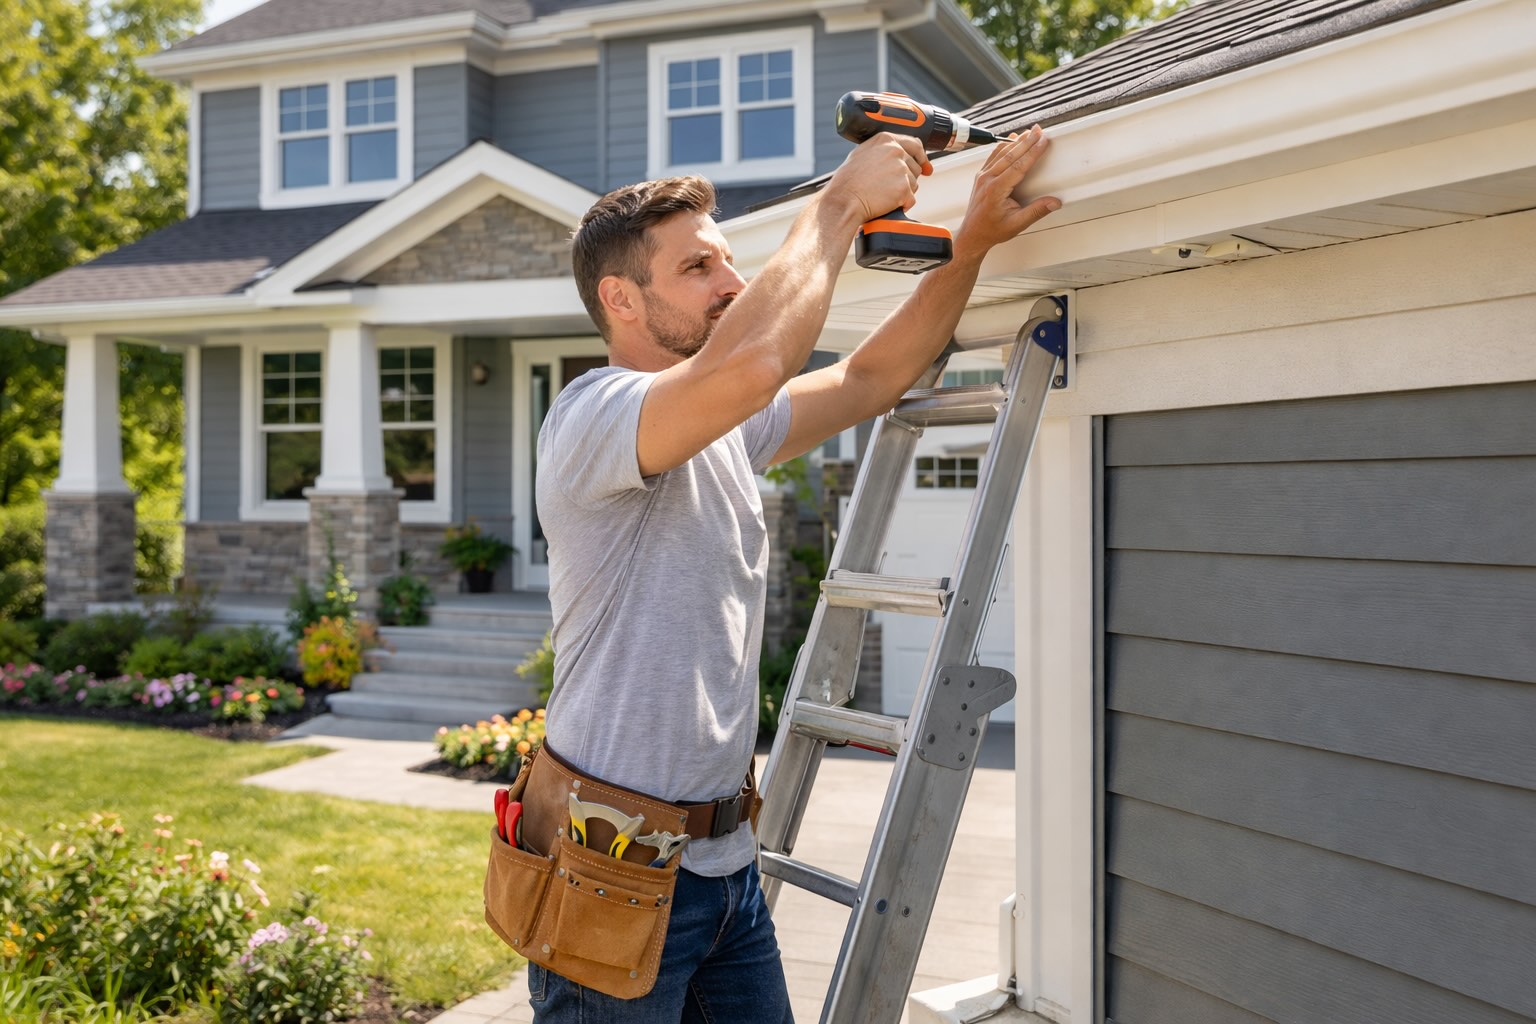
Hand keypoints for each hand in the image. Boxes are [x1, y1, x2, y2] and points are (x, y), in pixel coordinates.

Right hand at [824, 132, 930, 225]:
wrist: (844, 200)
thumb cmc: (848, 181)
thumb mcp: (862, 154)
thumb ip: (882, 151)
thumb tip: (900, 155)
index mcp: (886, 140)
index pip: (915, 144)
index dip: (921, 157)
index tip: (925, 166)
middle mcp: (896, 151)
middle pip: (916, 167)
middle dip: (907, 179)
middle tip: (889, 187)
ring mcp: (901, 169)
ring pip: (914, 184)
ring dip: (903, 192)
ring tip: (883, 194)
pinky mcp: (903, 188)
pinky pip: (911, 199)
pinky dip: (902, 204)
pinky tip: (887, 203)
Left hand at [953, 125, 1059, 259]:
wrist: (972, 235)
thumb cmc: (992, 230)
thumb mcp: (1017, 224)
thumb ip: (1036, 212)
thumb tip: (1055, 202)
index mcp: (996, 189)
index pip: (1018, 166)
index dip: (1032, 152)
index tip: (1043, 141)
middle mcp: (987, 179)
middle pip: (1010, 155)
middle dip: (1027, 141)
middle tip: (1039, 130)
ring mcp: (982, 176)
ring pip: (1001, 153)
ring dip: (1017, 141)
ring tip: (1030, 132)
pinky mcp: (981, 176)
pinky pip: (993, 157)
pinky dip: (1004, 147)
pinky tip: (1012, 140)